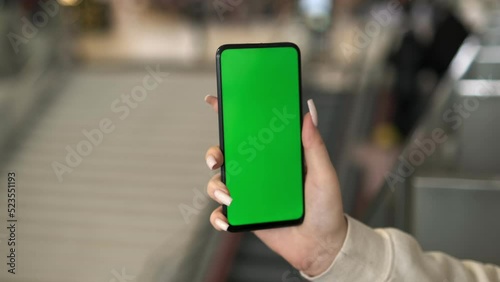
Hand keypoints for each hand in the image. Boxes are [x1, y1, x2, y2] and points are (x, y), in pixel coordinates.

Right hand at [204, 95, 346, 275]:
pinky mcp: (245, 216)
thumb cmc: (326, 207)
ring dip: (215, 187)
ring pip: (218, 183)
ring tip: (229, 197)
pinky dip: (218, 217)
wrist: (322, 245)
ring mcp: (249, 194)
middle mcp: (257, 172)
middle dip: (213, 153)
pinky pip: (221, 214)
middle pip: (226, 155)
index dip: (230, 116)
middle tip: (216, 159)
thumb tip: (308, 112)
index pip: (249, 132)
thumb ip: (315, 145)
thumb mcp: (323, 173)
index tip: (213, 101)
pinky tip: (228, 220)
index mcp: (274, 157)